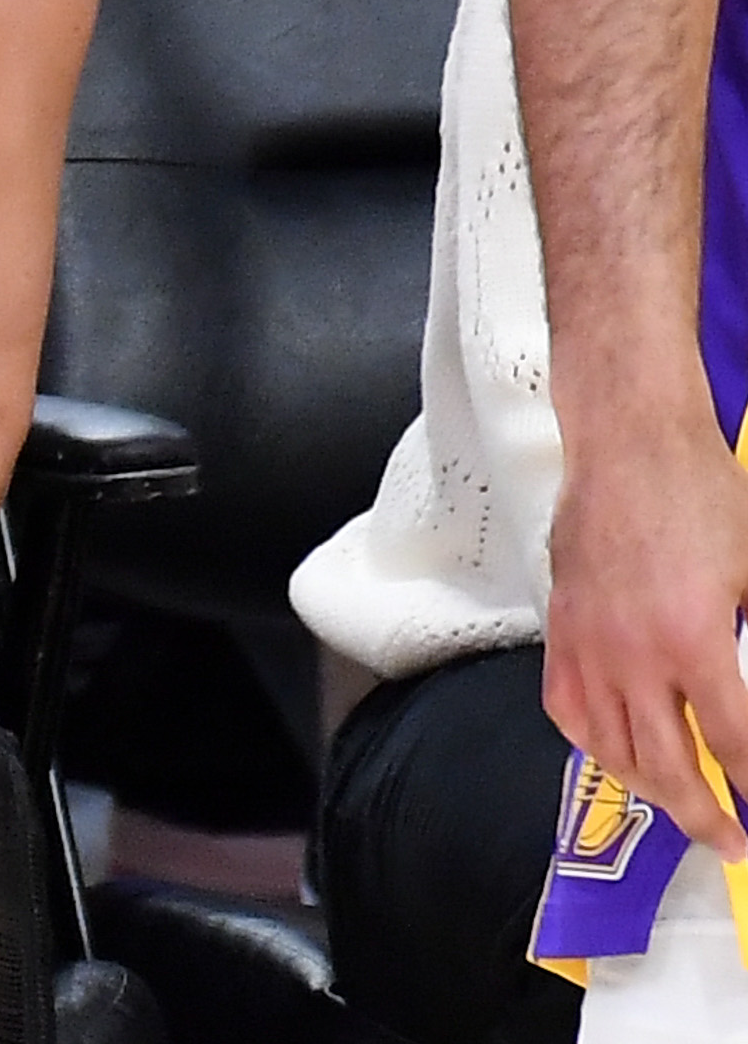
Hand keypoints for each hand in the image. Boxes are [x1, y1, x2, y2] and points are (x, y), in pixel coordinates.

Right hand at [544, 406, 747, 859]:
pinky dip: (596, 746)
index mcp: (692, 638)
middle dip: (704, 815)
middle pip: (667, 763)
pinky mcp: (561, 631)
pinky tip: (620, 756)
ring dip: (651, 789)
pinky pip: (568, 710)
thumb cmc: (706, 499)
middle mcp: (632, 654)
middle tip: (731, 843)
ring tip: (682, 807)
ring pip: (612, 746)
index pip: (732, 742)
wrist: (629, 448)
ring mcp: (587, 645)